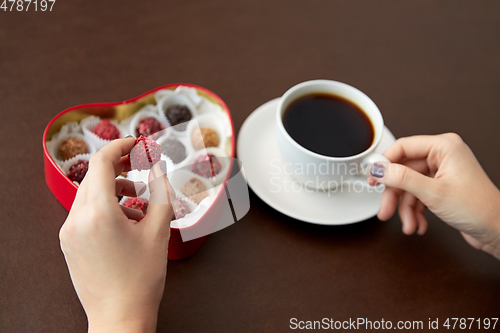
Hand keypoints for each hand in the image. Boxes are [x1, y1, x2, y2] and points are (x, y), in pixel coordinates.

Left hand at [59, 137, 173, 332]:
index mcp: (99, 213)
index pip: (101, 162)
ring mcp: (69, 232)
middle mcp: (77, 219)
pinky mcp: (68, 243)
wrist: (120, 316)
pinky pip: (84, 212)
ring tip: (139, 200)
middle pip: (93, 176)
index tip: (136, 143)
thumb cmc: (142, 278)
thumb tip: (157, 166)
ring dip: (113, 188)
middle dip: (118, 166)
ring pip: (89, 193)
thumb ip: (161, 190)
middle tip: (140, 165)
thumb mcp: (159, 229)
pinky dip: (104, 206)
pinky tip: (126, 219)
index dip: (120, 146)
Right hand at [367, 133, 499, 259]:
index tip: (373, 178)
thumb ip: (401, 178)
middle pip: (403, 171)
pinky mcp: (441, 188)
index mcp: (444, 147)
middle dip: (395, 195)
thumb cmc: (479, 208)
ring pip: (409, 187)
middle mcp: (443, 157)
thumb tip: (378, 168)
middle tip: (385, 209)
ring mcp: (442, 173)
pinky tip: (419, 224)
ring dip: (406, 209)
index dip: (385, 163)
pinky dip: (415, 212)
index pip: (403, 147)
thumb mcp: (433, 192)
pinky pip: (418, 196)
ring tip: (408, 225)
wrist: (498, 231)